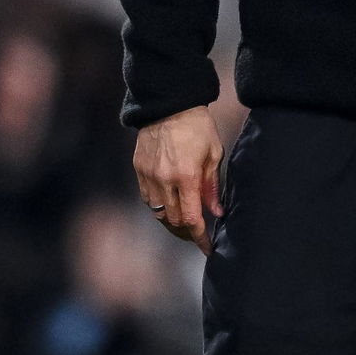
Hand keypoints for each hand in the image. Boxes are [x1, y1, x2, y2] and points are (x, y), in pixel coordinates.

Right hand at [133, 105, 224, 254]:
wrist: (168, 106)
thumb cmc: (198, 127)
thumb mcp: (214, 154)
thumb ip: (213, 186)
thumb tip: (217, 212)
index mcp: (186, 177)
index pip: (191, 218)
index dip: (199, 237)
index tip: (208, 248)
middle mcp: (164, 181)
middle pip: (173, 220)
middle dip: (187, 232)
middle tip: (199, 235)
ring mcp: (148, 177)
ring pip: (158, 213)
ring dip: (172, 222)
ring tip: (186, 225)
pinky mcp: (139, 171)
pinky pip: (148, 199)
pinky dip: (160, 207)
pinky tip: (171, 206)